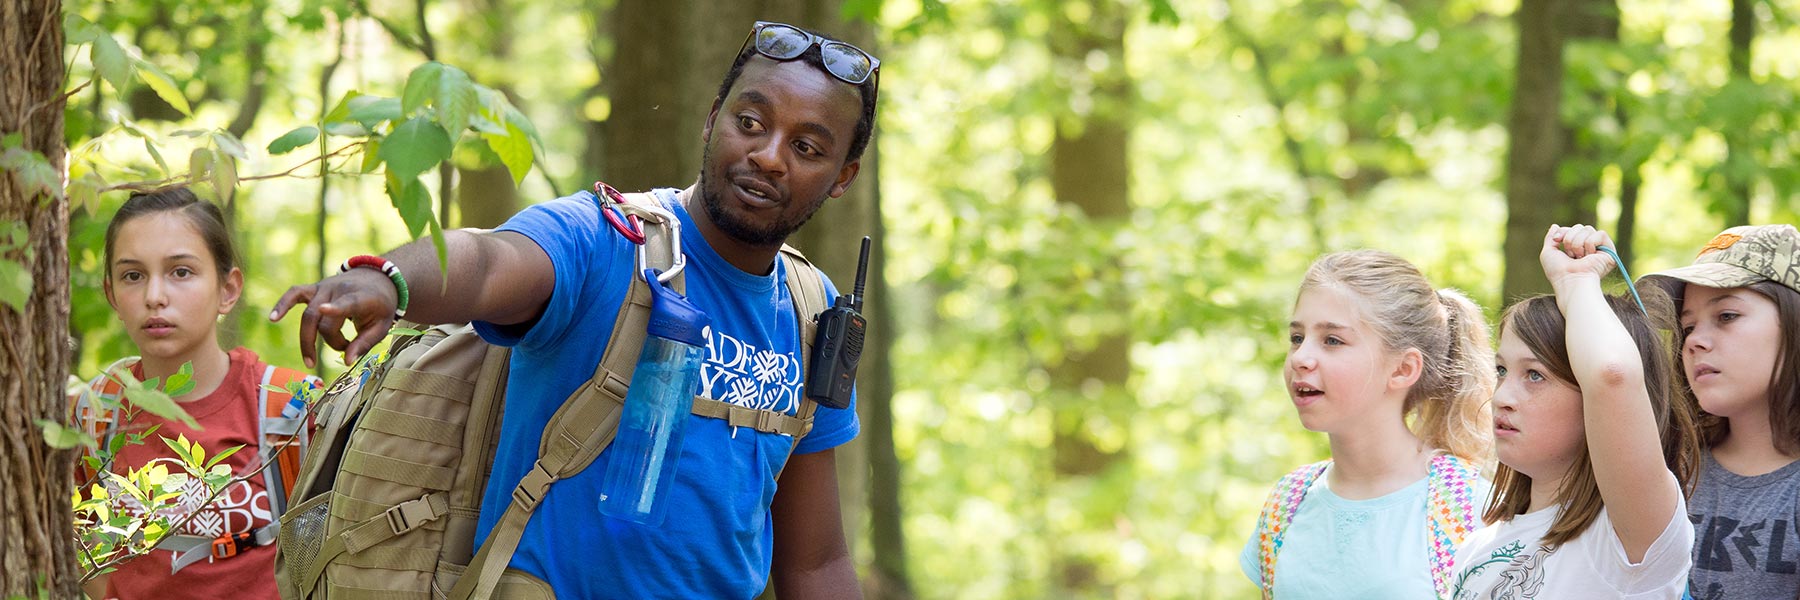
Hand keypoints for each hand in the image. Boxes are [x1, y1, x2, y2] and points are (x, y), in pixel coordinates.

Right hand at [269, 268, 398, 367]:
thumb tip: (346, 361)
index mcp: (361, 297)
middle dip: (331, 341)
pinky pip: (294, 294)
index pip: (346, 302)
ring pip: (308, 314)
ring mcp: (324, 287)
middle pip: (323, 319)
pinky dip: (283, 304)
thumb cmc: (381, 306)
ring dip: (308, 339)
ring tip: (310, 361)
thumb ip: (364, 344)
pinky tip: (272, 318)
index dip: (335, 307)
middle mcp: (339, 290)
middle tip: (344, 351)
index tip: (324, 310)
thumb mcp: (383, 326)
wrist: (378, 278)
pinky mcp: (314, 288)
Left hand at [1539, 224, 1617, 287]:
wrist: (1570, 280)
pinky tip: (1589, 256)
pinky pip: (1600, 234)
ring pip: (1588, 229)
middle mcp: (1588, 247)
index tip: (1557, 240)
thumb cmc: (1558, 271)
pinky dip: (1590, 244)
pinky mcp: (1610, 250)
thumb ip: (1551, 238)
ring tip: (1579, 257)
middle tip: (1570, 255)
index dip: (1563, 232)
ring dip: (1578, 243)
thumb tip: (1555, 226)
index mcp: (1576, 248)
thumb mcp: (1548, 253)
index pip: (1572, 229)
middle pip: (1579, 227)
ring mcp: (1599, 248)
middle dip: (1570, 239)